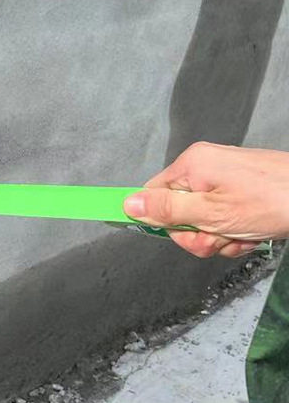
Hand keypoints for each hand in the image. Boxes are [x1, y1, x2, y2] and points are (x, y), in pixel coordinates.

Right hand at [123, 142, 288, 258]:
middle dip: (197, 234)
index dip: (161, 221)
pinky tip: (250, 232)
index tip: (176, 231)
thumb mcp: (211, 213)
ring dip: (218, 237)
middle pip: (177, 213)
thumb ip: (167, 211)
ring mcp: (223, 179)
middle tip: (219, 235)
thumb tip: (129, 204)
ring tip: (241, 233)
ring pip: (201, 221)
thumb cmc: (275, 200)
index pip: (152, 196)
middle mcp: (204, 167)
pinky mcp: (239, 190)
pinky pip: (221, 218)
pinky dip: (234, 232)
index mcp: (192, 166)